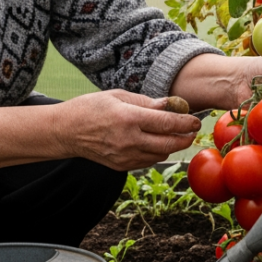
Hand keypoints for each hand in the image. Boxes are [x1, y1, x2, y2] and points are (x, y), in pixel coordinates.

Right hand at [59, 90, 200, 171]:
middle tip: (192, 130)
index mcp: (129, 118)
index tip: (195, 120)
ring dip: (172, 146)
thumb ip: (145, 102)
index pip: (167, 123)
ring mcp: (125, 156)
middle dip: (185, 138)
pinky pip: (148, 161)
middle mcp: (129, 140)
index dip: (185, 122)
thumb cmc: (90, 108)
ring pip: (161, 155)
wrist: (66, 132)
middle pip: (169, 144)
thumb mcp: (118, 96)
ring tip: (176, 135)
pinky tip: (157, 143)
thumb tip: (169, 104)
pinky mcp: (121, 166)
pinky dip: (157, 153)